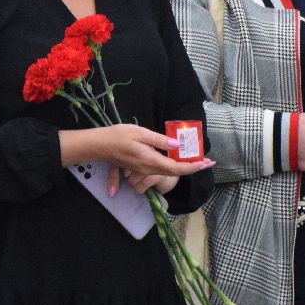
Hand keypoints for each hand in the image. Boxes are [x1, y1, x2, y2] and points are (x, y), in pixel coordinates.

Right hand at [62, 124, 211, 192]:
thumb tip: (177, 146)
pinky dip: (168, 168)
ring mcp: (142, 170)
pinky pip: (156, 171)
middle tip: (206, 161)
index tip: (208, 163)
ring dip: (181, 168)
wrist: (97, 146)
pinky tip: (173, 161)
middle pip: (174, 172)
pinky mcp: (137, 168)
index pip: (177, 167)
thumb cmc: (117, 136)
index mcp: (151, 160)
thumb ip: (159, 140)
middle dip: (192, 167)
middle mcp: (148, 168)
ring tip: (193, 160)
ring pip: (166, 171)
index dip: (194, 167)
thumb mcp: (139, 133)